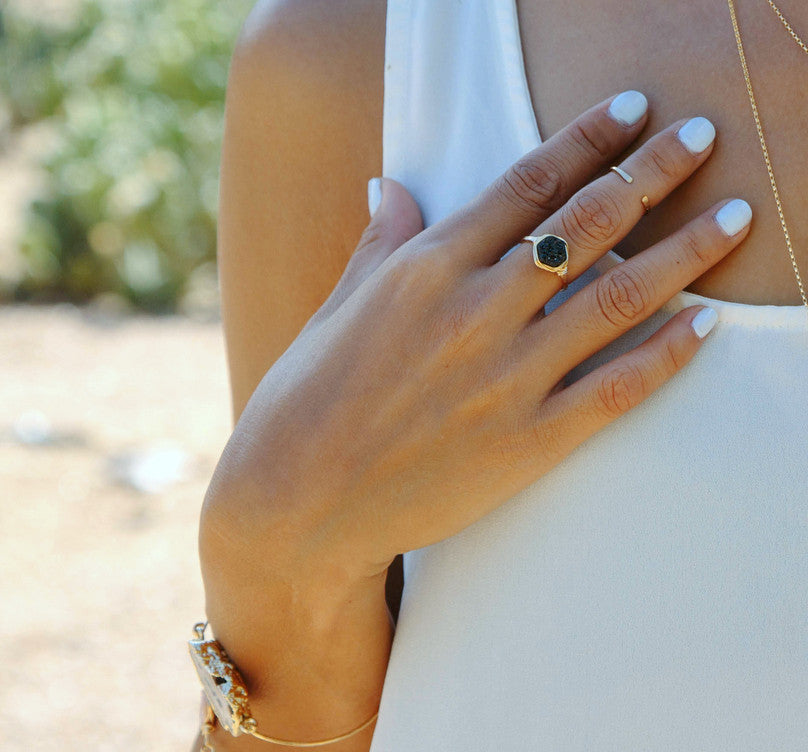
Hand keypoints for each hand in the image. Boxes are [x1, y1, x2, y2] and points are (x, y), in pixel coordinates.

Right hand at [202, 91, 749, 582]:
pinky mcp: (526, 443)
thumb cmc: (303, 403)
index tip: (628, 109)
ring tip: (735, 218)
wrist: (297, 504)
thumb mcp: (335, 311)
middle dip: (652, 171)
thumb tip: (391, 184)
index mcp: (423, 272)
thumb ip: (380, 247)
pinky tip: (704, 323)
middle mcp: (473, 313)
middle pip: (585, 224)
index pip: (524, 186)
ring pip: (616, 297)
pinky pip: (615, 388)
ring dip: (684, 252)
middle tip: (701, 135)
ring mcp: (505, 379)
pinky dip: (667, 353)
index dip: (584, 139)